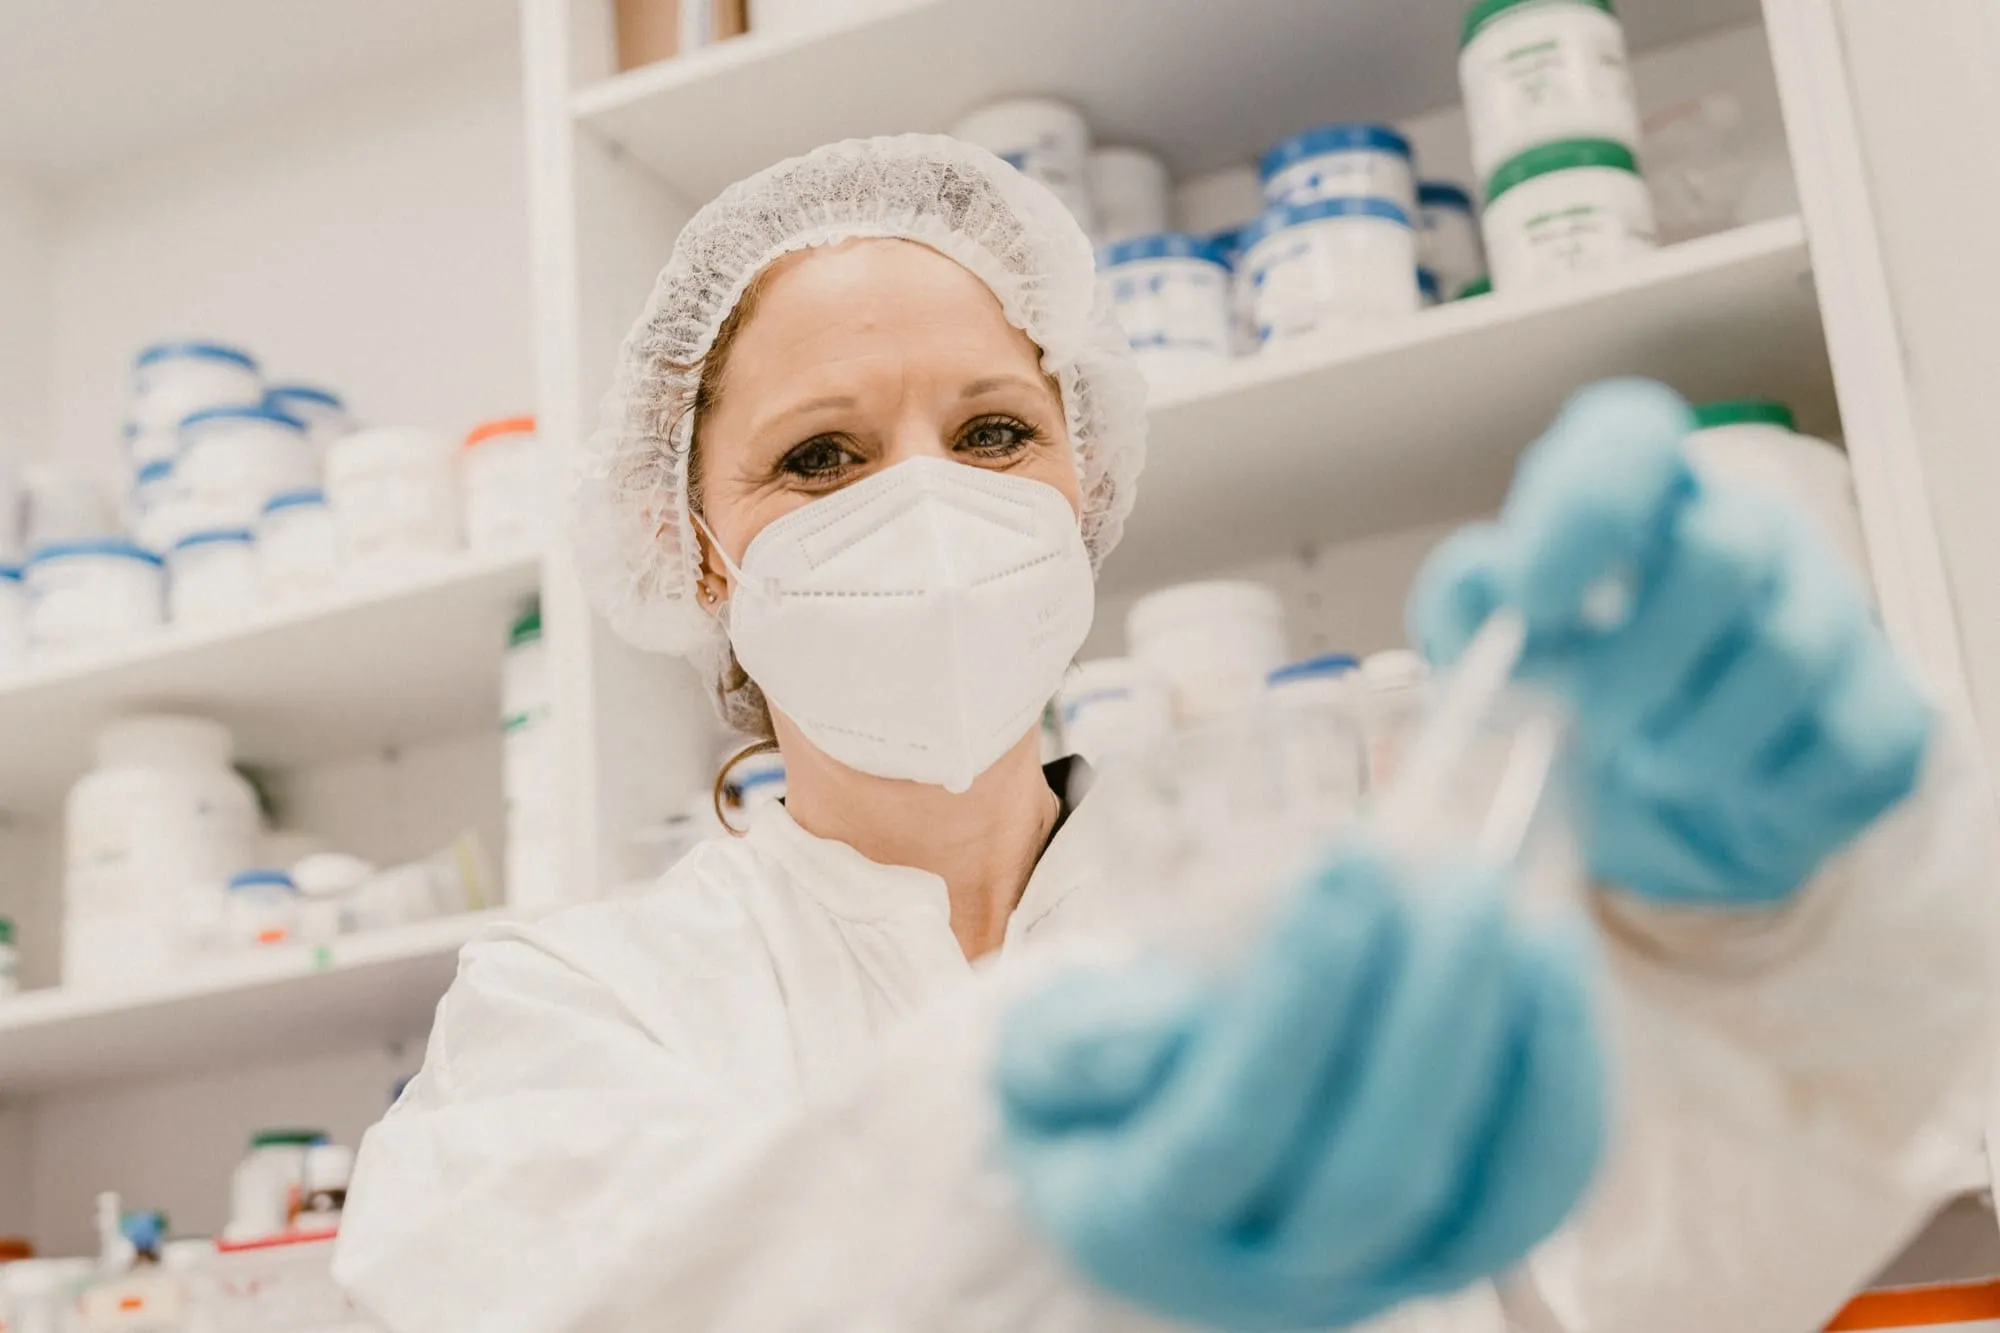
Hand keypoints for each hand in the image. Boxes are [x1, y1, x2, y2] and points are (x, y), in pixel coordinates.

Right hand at [997, 841, 1604, 1331]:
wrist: (1153, 1181)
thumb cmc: (1093, 1089)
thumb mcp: (1036, 1052)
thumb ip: (1077, 1041)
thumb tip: (1175, 1024)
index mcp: (1142, 1220)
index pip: (1229, 1132)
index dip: (1295, 1006)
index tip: (1342, 870)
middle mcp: (1263, 1280)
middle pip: (1372, 1174)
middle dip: (1427, 1014)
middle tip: (1451, 877)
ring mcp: (1374, 1278)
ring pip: (1477, 1198)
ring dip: (1514, 1044)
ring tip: (1508, 907)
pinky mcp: (1457, 1251)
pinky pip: (1537, 1188)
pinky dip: (1566, 1078)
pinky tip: (1550, 954)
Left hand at [1410, 380, 1931, 904]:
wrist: (1658, 815)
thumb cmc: (1573, 698)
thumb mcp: (1492, 653)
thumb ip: (1470, 605)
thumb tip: (1488, 579)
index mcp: (1642, 504)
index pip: (1633, 435)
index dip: (1585, 505)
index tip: (1530, 603)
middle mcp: (1748, 534)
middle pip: (1725, 550)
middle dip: (1637, 662)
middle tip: (1587, 725)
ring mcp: (1832, 613)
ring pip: (1788, 652)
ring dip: (1694, 739)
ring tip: (1647, 769)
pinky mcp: (1885, 708)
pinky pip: (1847, 740)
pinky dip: (1770, 789)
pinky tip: (1731, 795)